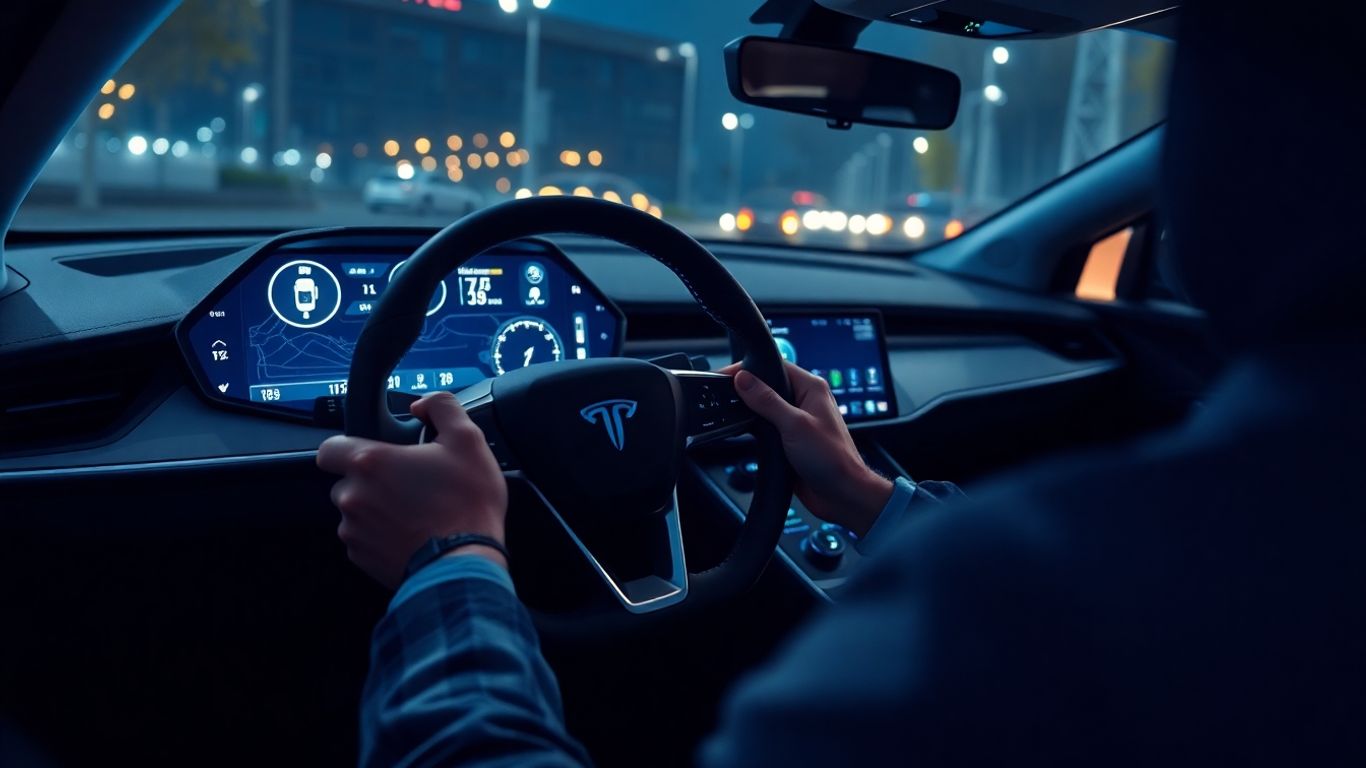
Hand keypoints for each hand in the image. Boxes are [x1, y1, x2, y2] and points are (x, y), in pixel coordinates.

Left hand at [316, 392, 508, 588]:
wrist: (466, 564)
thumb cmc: (467, 503)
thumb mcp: (468, 439)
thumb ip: (441, 407)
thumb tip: (423, 405)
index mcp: (371, 462)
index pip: (329, 448)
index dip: (346, 447)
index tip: (369, 453)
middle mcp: (354, 496)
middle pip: (346, 482)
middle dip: (371, 482)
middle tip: (408, 485)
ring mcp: (355, 530)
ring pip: (355, 512)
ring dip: (377, 510)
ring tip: (415, 513)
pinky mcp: (362, 558)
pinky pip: (364, 540)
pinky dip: (382, 536)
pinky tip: (412, 535)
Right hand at [722, 361, 892, 536]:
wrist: (842, 495)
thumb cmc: (832, 459)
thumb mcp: (794, 426)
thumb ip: (767, 401)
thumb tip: (744, 379)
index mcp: (811, 388)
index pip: (775, 366)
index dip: (750, 369)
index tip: (727, 375)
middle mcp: (805, 401)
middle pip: (768, 386)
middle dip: (747, 390)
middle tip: (724, 395)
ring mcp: (797, 421)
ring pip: (765, 407)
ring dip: (750, 411)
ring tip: (732, 414)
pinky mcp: (789, 439)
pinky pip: (767, 427)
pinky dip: (754, 428)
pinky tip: (743, 432)